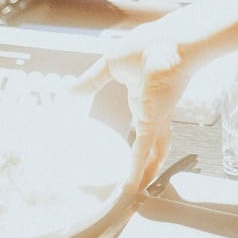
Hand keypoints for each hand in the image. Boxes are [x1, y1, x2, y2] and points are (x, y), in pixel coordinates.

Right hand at [73, 24, 187, 190]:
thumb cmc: (146, 45)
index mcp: (142, 95)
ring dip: (142, 173)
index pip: (140, 122)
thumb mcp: (111, 64)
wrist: (167, 44)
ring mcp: (152, 119)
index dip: (133, 136)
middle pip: (149, 143)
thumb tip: (70, 90)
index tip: (125, 149)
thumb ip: (92, 80)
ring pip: (149, 153)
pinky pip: (142, 151)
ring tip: (134, 194)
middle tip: (135, 181)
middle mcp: (150, 111)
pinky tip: (130, 187)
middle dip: (145, 162)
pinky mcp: (152, 123)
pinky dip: (136, 170)